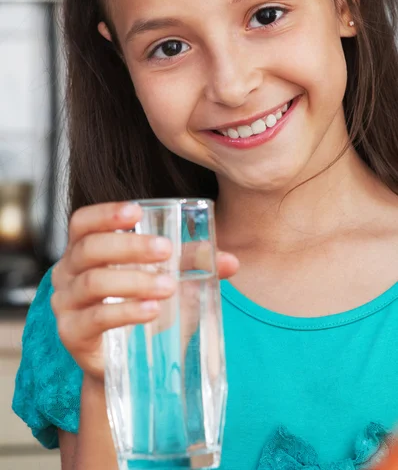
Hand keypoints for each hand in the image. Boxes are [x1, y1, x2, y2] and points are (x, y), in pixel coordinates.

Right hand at [50, 201, 237, 380]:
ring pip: (93, 282)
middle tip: (165, 250)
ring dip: (133, 280)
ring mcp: (66, 305)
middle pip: (89, 249)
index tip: (137, 212)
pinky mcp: (72, 335)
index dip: (105, 213)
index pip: (83, 222)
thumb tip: (230, 261)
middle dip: (129, 246)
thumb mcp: (168, 279)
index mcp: (86, 250)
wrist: (130, 364)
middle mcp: (68, 273)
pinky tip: (151, 310)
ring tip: (167, 286)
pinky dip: (125, 311)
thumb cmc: (144, 308)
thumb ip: (194, 265)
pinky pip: (95, 319)